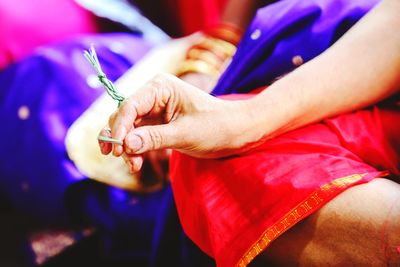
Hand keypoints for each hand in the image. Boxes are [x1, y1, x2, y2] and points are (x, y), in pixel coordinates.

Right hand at [99, 73, 261, 171]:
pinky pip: (137, 136)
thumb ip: (154, 138)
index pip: (130, 105)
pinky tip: (136, 163)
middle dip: (120, 138)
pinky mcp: (157, 124)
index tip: (116, 149)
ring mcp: (154, 109)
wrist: (236, 133)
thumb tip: (125, 144)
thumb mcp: (185, 134)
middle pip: (124, 116)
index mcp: (161, 87)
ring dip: (126, 146)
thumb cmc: (216, 127)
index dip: (119, 127)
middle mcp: (154, 95)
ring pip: (128, 128)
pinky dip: (134, 149)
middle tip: (120, 157)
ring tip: (134, 166)